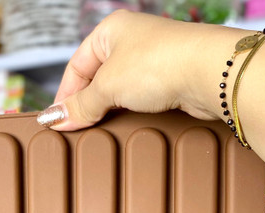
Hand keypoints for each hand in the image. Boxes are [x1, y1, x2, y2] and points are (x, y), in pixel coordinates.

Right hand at [37, 11, 239, 130]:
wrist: (208, 73)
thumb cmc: (159, 63)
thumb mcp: (107, 86)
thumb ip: (81, 105)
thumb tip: (56, 118)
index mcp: (112, 30)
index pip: (77, 65)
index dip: (65, 95)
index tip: (59, 122)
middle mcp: (133, 41)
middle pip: (98, 79)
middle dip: (87, 105)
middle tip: (78, 129)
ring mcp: (153, 61)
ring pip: (120, 92)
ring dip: (110, 112)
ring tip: (101, 131)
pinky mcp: (170, 82)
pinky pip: (141, 101)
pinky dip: (131, 115)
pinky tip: (126, 127)